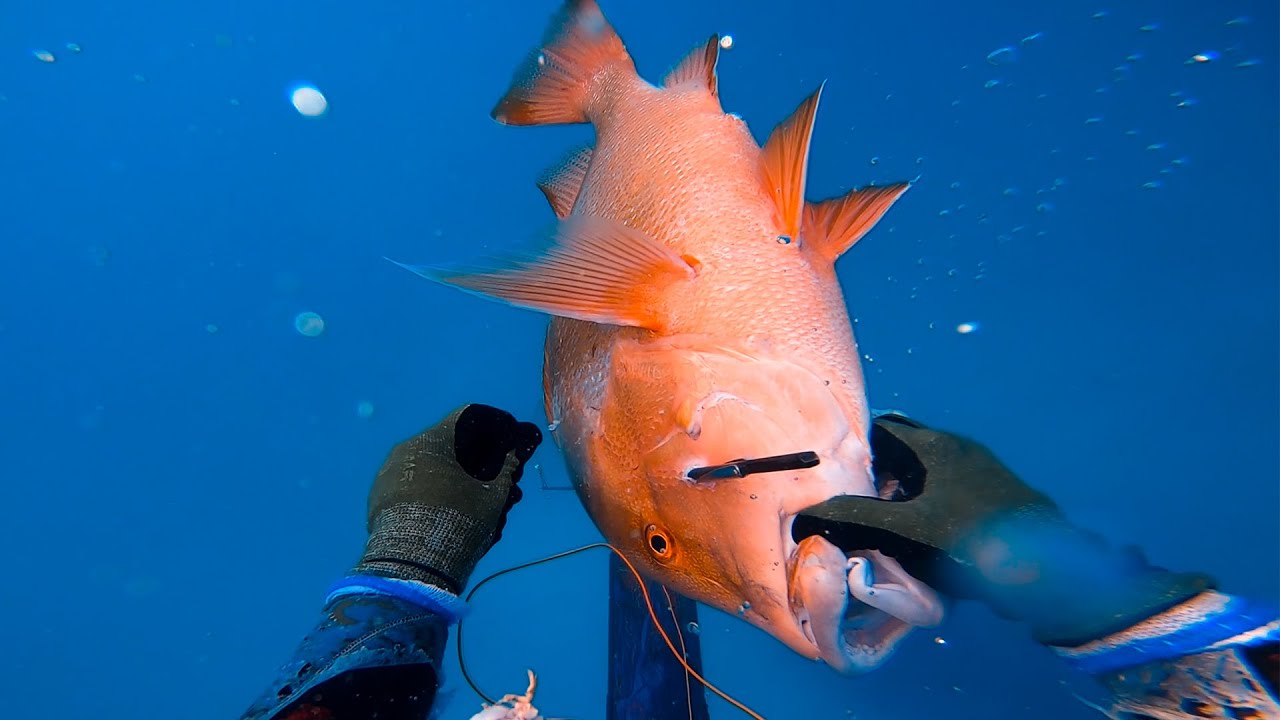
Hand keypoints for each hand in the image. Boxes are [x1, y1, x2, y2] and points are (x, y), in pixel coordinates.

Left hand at [354, 404, 542, 594]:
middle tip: (488, 478)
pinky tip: (439, 510)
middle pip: (445, 443)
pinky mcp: (377, 495)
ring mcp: (387, 472)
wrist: (413, 563)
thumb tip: (513, 453)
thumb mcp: (492, 496)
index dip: (492, 427)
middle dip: (469, 457)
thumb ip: (505, 469)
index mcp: (433, 439)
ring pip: (425, 464)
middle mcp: (406, 447)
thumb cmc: (458, 521)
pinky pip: (408, 483)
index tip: (505, 444)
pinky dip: (426, 490)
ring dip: (446, 475)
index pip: (467, 418)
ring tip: (464, 499)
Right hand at [795, 414, 1212, 646]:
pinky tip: (917, 535)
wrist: (1048, 571)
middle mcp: (958, 448)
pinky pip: (946, 489)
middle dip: (875, 472)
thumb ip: (856, 518)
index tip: (832, 473)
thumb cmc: (972, 541)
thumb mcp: (905, 530)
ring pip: (925, 470)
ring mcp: (981, 471)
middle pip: (902, 448)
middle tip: (853, 500)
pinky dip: (924, 504)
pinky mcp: (994, 495)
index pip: (881, 427)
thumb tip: (809, 513)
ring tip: (878, 521)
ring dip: (900, 490)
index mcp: (936, 446)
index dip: (852, 447)